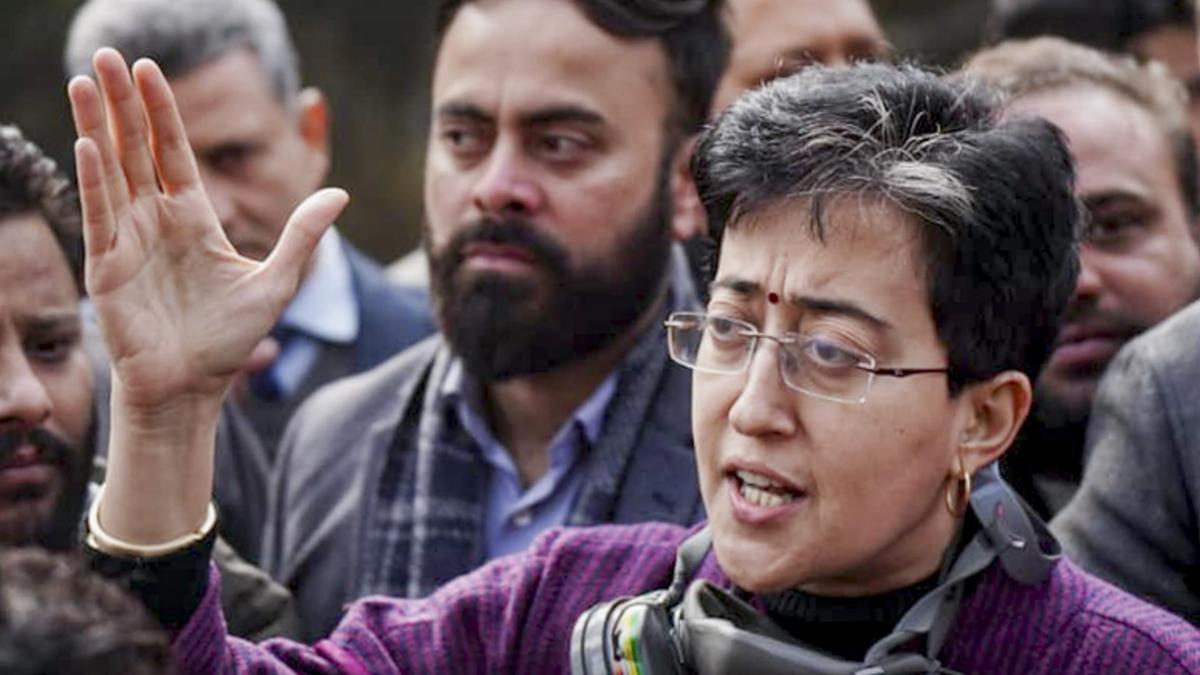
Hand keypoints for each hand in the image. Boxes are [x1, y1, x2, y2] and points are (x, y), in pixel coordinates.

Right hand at [68, 48, 346, 418]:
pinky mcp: (108, 268)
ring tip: (85, 81)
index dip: (161, 112)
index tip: (150, 70)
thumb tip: (340, 192)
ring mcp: (128, 242)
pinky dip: (95, 181)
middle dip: (123, 102)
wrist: (194, 389)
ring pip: (110, 172)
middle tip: (108, 54)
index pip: (172, 153)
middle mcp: (155, 222)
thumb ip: (302, 234)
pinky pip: (100, 216)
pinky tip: (89, 144)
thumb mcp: (278, 281)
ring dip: (98, 126)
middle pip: (135, 149)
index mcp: (192, 220)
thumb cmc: (229, 341)